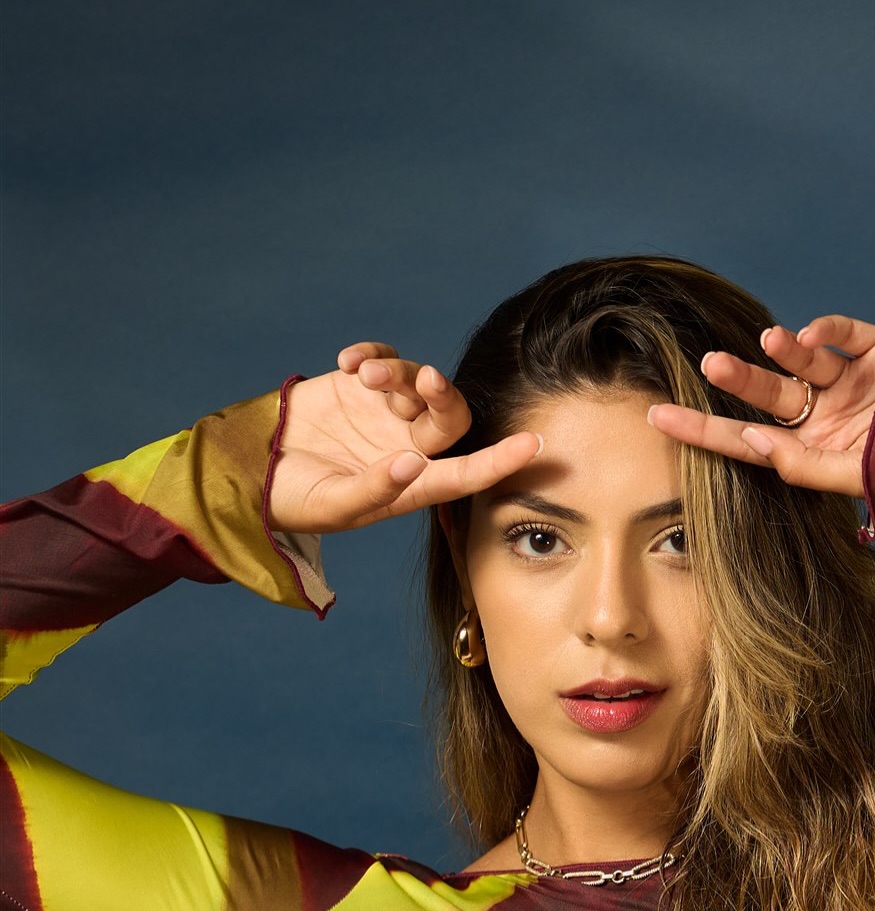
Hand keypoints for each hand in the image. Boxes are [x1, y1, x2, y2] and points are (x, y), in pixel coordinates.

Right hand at [265, 341, 541, 534]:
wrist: (252, 467)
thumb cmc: (295, 500)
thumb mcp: (333, 505)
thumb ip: (374, 488)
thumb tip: (412, 463)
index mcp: (412, 484)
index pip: (466, 473)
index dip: (500, 461)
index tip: (533, 446)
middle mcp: (408, 447)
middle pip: (452, 417)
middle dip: (445, 395)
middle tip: (424, 381)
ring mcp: (387, 414)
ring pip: (418, 381)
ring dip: (398, 370)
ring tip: (362, 374)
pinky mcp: (362, 385)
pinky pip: (385, 357)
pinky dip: (372, 352)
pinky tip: (346, 363)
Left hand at [646, 315, 874, 496]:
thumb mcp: (864, 483)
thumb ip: (810, 467)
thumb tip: (754, 445)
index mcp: (812, 453)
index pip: (745, 441)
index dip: (702, 429)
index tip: (657, 417)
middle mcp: (826, 416)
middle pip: (769, 397)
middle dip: (739, 381)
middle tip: (711, 364)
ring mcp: (854, 382)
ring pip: (804, 362)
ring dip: (783, 349)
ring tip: (773, 340)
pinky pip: (845, 333)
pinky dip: (826, 329)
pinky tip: (811, 335)